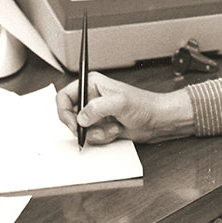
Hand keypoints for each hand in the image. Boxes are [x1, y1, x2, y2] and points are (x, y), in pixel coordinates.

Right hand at [55, 73, 194, 145]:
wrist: (157, 121)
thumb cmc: (144, 105)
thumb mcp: (120, 103)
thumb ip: (98, 108)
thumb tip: (81, 117)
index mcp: (92, 84)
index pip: (64, 96)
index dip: (64, 111)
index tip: (74, 123)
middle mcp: (92, 97)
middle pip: (70, 115)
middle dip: (82, 126)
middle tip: (92, 130)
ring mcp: (96, 113)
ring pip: (80, 129)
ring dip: (95, 133)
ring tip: (111, 128)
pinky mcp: (101, 125)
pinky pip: (91, 136)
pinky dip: (102, 137)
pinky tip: (115, 131)